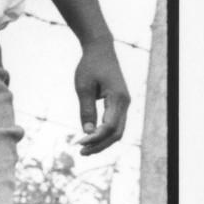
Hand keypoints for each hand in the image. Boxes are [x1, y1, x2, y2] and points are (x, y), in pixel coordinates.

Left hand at [74, 39, 130, 154]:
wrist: (100, 50)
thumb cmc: (89, 66)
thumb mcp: (83, 88)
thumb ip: (86, 110)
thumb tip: (87, 132)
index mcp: (118, 98)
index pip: (108, 126)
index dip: (94, 138)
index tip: (78, 143)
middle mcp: (125, 102)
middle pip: (117, 133)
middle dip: (100, 145)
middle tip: (81, 153)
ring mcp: (124, 103)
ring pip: (118, 130)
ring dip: (102, 142)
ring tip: (84, 150)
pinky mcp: (119, 103)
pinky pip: (115, 123)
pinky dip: (104, 134)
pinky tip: (90, 139)